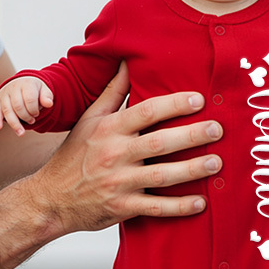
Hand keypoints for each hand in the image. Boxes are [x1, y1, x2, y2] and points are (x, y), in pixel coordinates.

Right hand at [0, 77, 53, 135]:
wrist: (22, 82)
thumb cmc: (35, 90)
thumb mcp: (44, 90)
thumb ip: (47, 97)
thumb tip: (49, 104)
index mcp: (26, 84)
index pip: (30, 99)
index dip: (34, 110)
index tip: (37, 114)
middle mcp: (13, 88)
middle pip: (18, 106)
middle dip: (26, 117)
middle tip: (32, 120)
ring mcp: (4, 94)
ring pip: (7, 111)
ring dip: (15, 123)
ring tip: (21, 133)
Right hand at [25, 64, 222, 232]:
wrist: (50, 199)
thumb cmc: (74, 156)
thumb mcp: (89, 120)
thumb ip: (112, 92)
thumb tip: (127, 60)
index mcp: (109, 129)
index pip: (146, 111)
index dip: (173, 104)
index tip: (199, 99)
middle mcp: (114, 154)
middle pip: (159, 142)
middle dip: (191, 135)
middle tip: (217, 129)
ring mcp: (119, 182)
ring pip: (162, 175)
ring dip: (192, 170)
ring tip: (217, 163)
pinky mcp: (122, 208)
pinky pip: (156, 207)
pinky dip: (179, 207)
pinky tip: (201, 202)